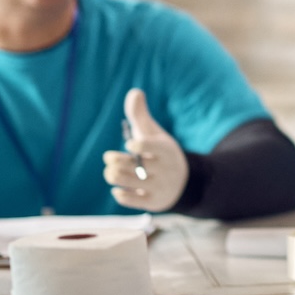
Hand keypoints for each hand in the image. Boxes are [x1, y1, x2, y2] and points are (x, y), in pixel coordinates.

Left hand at [103, 89, 189, 211]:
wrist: (184, 182)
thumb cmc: (161, 153)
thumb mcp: (154, 134)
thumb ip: (140, 115)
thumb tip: (134, 92)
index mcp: (166, 150)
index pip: (149, 147)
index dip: (136, 145)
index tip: (128, 144)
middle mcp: (164, 170)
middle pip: (135, 165)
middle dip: (117, 161)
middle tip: (109, 158)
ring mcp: (159, 187)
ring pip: (131, 182)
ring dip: (115, 176)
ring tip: (109, 172)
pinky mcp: (153, 203)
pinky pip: (133, 201)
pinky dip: (122, 194)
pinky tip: (116, 189)